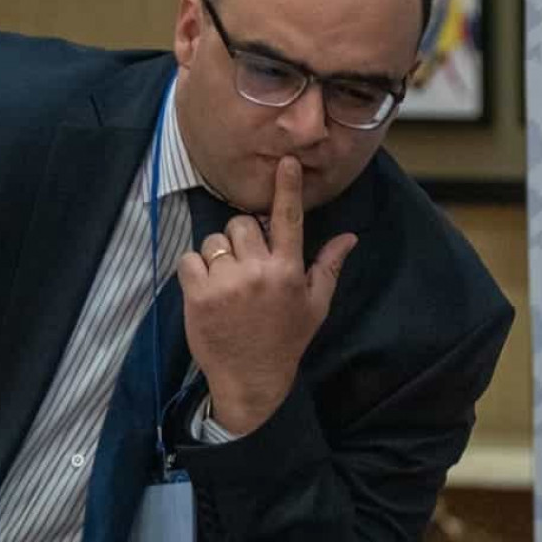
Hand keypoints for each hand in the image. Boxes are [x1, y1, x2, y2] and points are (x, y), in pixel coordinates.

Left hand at [178, 156, 357, 434]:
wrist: (250, 379)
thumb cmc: (285, 339)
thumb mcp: (315, 305)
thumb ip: (329, 266)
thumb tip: (350, 236)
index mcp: (288, 270)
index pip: (288, 219)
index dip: (287, 187)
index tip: (286, 161)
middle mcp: (258, 271)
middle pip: (240, 224)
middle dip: (241, 238)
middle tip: (245, 265)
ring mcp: (226, 283)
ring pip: (214, 240)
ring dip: (218, 255)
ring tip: (226, 282)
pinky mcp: (197, 294)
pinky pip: (190, 258)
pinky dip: (195, 269)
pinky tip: (207, 290)